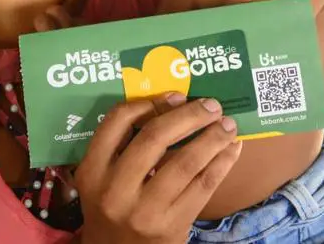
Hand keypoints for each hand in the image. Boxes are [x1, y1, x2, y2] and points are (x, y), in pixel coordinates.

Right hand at [34, 6, 241, 241]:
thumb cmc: (112, 209)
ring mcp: (144, 210)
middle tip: (210, 104)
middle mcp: (114, 189)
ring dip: (212, 138)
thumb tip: (170, 102)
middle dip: (188, 116)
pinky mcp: (172, 227)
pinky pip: (203, 186)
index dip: (146, 103)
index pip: (115, 122)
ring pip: (185, 162)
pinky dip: (221, 163)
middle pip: (154, 138)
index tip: (173, 95)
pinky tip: (231, 150)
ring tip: (228, 124)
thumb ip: (122, 146)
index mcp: (92, 171)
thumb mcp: (102, 179)